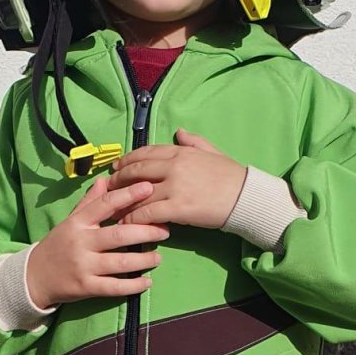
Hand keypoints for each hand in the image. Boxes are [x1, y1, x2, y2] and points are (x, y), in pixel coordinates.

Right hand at [26, 177, 167, 308]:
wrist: (34, 276)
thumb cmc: (58, 245)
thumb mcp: (70, 221)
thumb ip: (89, 203)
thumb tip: (105, 179)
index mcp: (77, 222)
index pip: (105, 205)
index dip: (128, 195)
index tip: (149, 187)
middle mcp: (81, 243)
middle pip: (118, 235)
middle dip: (145, 232)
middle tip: (164, 230)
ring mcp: (83, 266)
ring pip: (120, 263)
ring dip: (143, 260)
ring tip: (158, 257)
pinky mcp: (86, 287)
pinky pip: (114, 287)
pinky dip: (133, 285)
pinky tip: (147, 282)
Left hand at [106, 129, 245, 228]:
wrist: (246, 197)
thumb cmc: (231, 176)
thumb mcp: (212, 152)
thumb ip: (193, 141)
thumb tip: (179, 131)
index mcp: (180, 151)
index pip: (146, 152)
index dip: (128, 160)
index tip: (117, 167)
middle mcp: (174, 166)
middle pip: (136, 171)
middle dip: (119, 180)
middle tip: (109, 188)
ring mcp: (175, 186)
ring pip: (139, 193)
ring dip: (122, 202)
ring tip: (112, 209)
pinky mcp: (178, 207)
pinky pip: (148, 212)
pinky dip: (134, 218)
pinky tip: (128, 223)